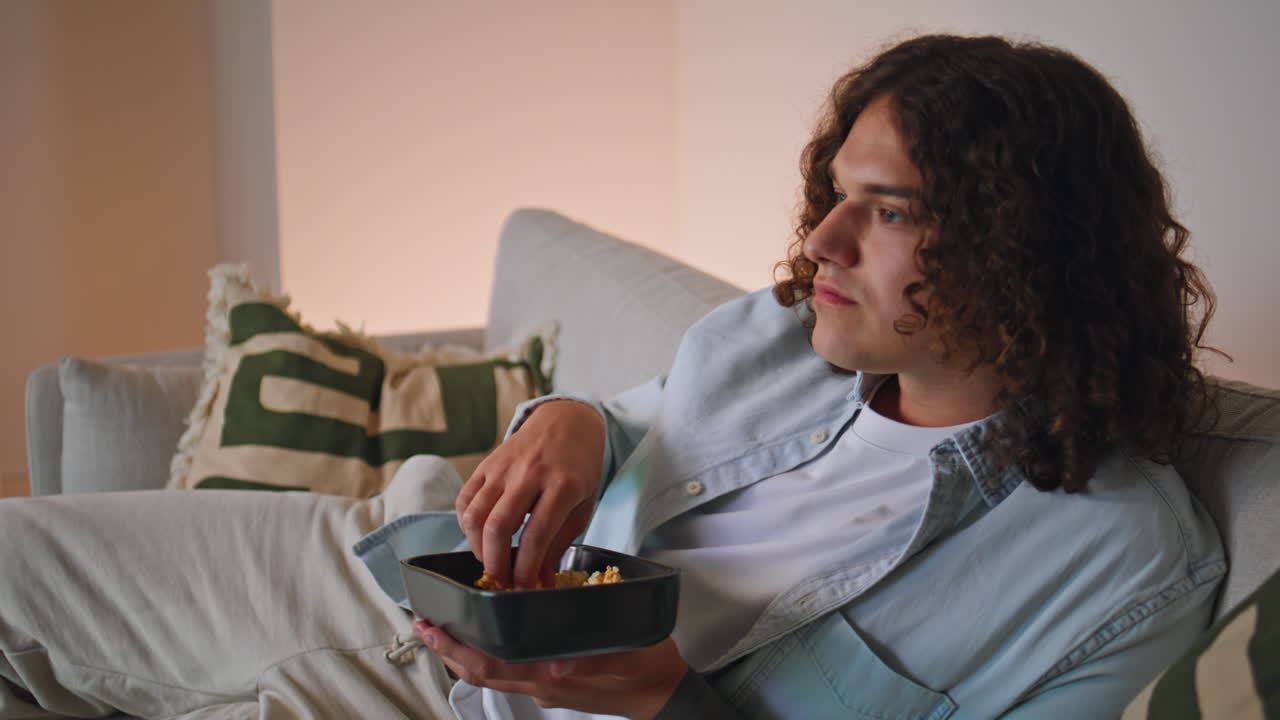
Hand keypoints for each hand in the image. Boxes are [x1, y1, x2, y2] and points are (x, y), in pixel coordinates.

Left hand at [414, 620, 687, 719]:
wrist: (663, 693)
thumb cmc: (646, 666)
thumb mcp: (623, 651)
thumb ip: (589, 658)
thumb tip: (557, 665)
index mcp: (550, 678)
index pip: (491, 666)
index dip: (458, 650)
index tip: (434, 628)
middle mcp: (540, 686)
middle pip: (482, 672)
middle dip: (449, 650)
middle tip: (424, 626)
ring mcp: (545, 687)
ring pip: (493, 673)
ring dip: (465, 653)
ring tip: (445, 630)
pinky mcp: (554, 683)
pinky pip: (511, 672)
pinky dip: (491, 655)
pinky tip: (489, 636)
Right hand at [455, 400, 605, 588]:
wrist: (566, 421)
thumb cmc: (578, 468)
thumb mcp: (582, 505)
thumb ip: (559, 543)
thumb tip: (540, 580)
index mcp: (562, 485)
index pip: (536, 535)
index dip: (526, 569)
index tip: (524, 588)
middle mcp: (529, 474)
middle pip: (498, 527)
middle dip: (496, 564)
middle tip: (502, 582)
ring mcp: (504, 467)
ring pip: (474, 515)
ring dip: (477, 548)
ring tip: (491, 561)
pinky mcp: (486, 464)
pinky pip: (464, 499)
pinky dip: (466, 525)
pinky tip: (480, 536)